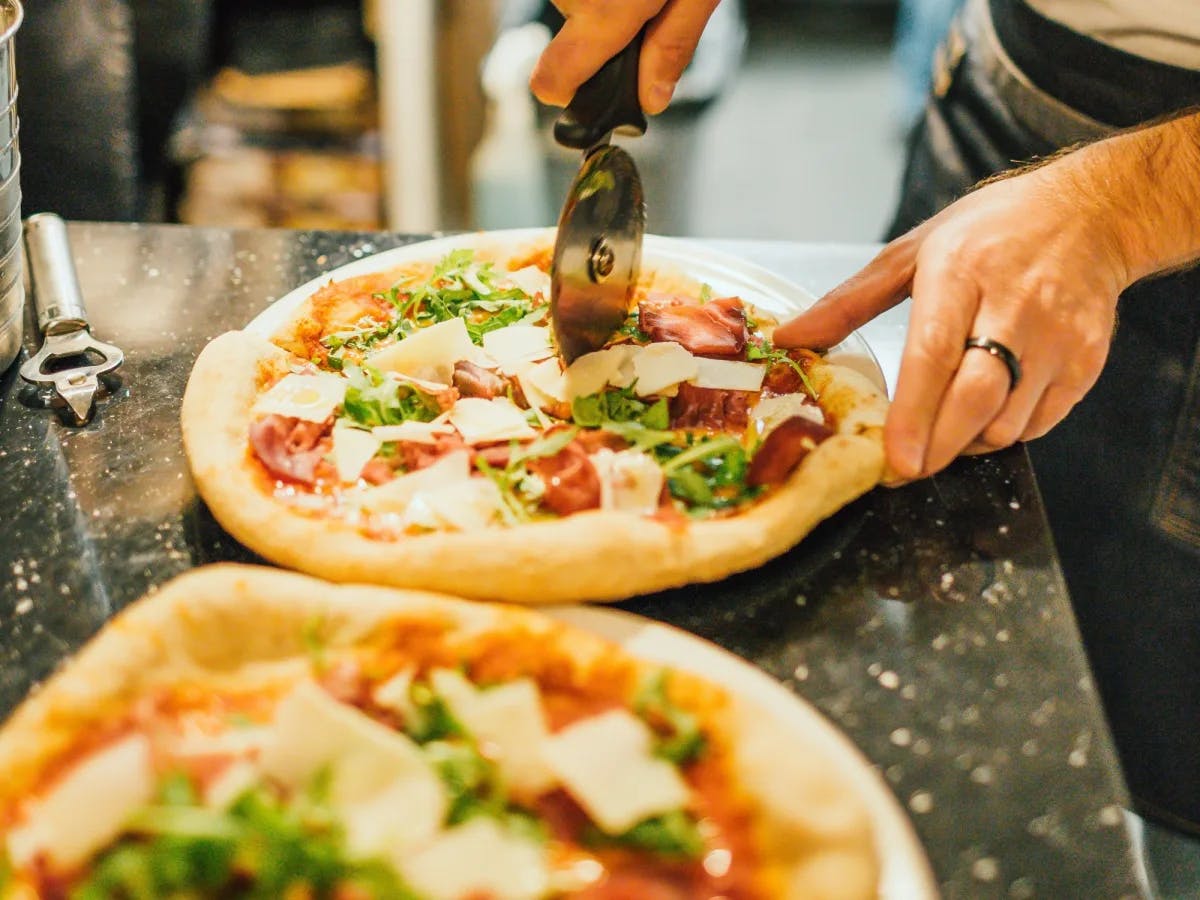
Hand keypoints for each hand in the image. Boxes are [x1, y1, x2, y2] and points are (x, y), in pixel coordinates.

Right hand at [530, 0, 720, 113]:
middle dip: (607, 34)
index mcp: (604, 15)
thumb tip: (651, 99)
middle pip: (572, 40)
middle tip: (650, 8)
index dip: (570, 98)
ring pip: (577, 7)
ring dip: (607, 2)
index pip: (552, 82)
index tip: (596, 93)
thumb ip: (673, 45)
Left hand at [773, 162, 1132, 479]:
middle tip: (904, 468)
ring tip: (941, 431)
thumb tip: (789, 340)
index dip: (913, 414)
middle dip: (937, 447)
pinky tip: (981, 415)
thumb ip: (847, 303)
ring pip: (1007, 422)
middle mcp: (1015, 305)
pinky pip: (1038, 424)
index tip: (894, 458)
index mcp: (960, 272)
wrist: (1089, 214)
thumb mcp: (911, 252)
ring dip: (966, 443)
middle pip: (975, 398)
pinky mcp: (1087, 361)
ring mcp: (1059, 336)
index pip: (934, 353)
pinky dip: (1003, 433)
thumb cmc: (991, 232)